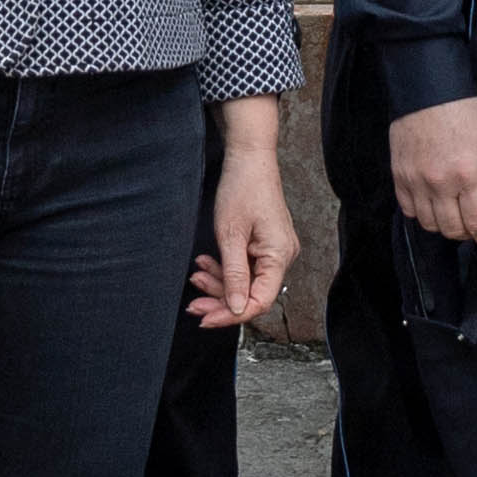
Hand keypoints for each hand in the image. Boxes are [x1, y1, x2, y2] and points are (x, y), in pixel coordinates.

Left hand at [195, 103, 297, 330]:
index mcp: (279, 255)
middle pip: (252, 293)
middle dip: (220, 300)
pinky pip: (246, 267)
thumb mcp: (230, 235)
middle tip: (194, 303)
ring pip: (246, 282)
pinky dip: (225, 269)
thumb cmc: (243, 188)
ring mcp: (275, 251)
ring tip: (197, 274)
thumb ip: (234, 275)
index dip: (232, 314)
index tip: (206, 318)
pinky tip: (206, 263)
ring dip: (219, 283)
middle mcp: (283, 256)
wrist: (249, 159)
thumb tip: (236, 308)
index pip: (259, 300)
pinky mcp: (266, 245)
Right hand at [391, 95, 476, 245]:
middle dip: (469, 233)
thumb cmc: (466, 112)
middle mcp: (438, 183)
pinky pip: (409, 210)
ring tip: (456, 212)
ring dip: (446, 225)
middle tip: (476, 223)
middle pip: (453, 229)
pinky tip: (434, 202)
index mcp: (467, 173)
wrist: (427, 89)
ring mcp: (415, 181)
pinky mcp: (399, 176)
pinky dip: (423, 213)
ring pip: (430, 224)